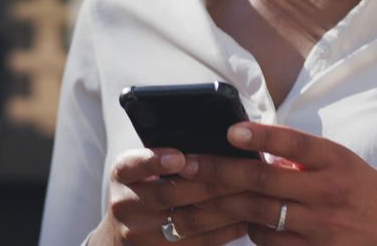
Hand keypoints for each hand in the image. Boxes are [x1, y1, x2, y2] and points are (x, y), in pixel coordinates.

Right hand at [89, 147, 247, 245]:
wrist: (123, 237)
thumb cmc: (145, 189)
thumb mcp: (143, 169)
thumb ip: (169, 157)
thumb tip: (220, 141)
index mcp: (122, 175)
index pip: (134, 164)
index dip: (155, 161)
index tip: (180, 158)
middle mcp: (126, 205)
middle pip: (171, 194)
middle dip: (213, 182)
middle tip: (247, 170)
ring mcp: (141, 235)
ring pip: (191, 221)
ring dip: (227, 207)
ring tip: (255, 193)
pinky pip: (200, 242)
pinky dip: (227, 230)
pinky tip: (247, 217)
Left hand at [178, 123, 376, 245]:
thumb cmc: (368, 194)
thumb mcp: (342, 164)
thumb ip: (301, 157)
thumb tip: (253, 150)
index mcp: (335, 161)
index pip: (294, 143)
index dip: (261, 137)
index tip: (230, 131)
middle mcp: (328, 193)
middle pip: (262, 183)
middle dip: (217, 174)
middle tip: (184, 167)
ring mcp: (322, 229)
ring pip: (258, 217)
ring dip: (222, 207)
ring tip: (191, 197)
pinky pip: (270, 244)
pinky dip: (249, 232)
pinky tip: (232, 223)